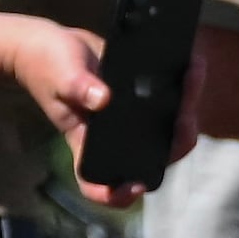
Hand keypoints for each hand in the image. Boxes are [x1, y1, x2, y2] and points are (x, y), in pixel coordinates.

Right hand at [15, 15, 192, 207]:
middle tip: (184, 117)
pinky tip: (192, 65)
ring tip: (192, 79)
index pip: (97, 181)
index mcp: (86, 142)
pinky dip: (185, 87)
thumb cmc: (46, 65)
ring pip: (168, 130)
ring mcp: (130, 120)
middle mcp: (113, 138)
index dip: (115, 194)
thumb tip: (104, 100)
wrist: (55, 43)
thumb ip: (77, 87)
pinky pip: (170, 102)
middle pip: (151, 158)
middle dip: (175, 142)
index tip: (134, 187)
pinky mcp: (142, 98)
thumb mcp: (59, 75)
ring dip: (186, 110)